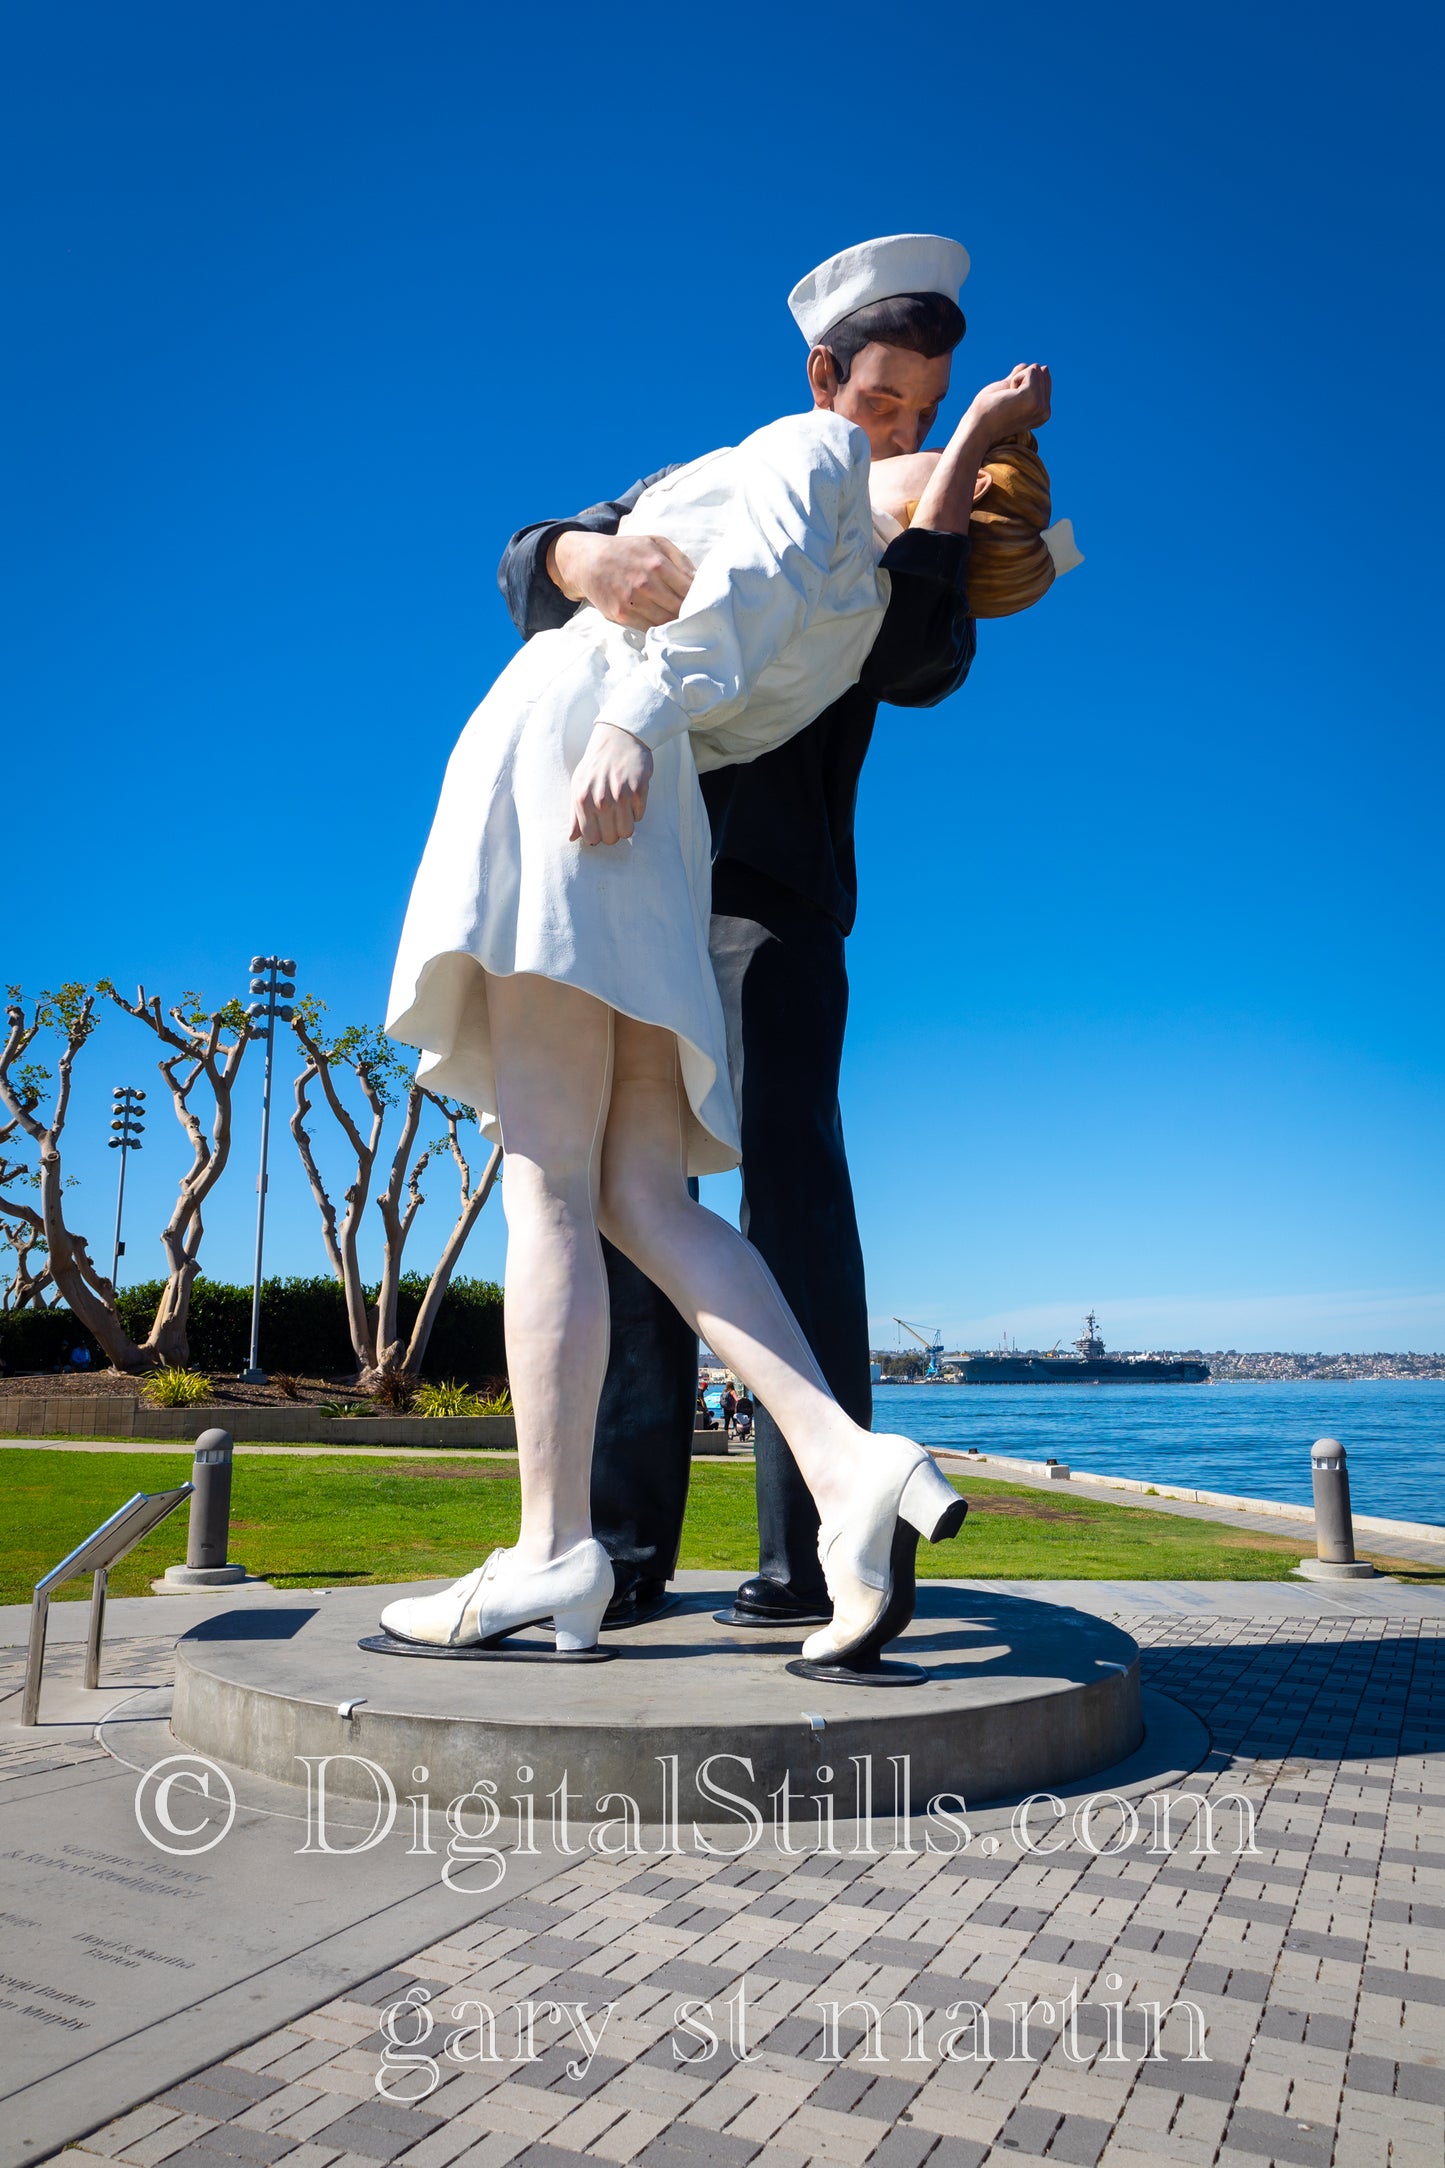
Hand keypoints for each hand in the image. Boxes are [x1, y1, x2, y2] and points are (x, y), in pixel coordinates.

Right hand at [549, 531, 695, 628]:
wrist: (589, 560)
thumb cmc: (628, 550)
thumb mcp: (655, 542)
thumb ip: (680, 560)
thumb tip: (699, 581)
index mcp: (657, 564)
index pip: (689, 590)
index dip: (700, 598)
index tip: (704, 602)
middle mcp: (645, 584)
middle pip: (679, 608)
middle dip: (689, 613)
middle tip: (697, 616)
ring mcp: (632, 601)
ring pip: (665, 621)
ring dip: (675, 624)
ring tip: (682, 622)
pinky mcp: (621, 614)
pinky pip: (648, 628)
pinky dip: (658, 629)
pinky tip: (664, 626)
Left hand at [569, 723, 653, 844]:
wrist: (618, 738)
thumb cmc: (595, 764)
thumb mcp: (578, 786)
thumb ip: (574, 814)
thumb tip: (571, 839)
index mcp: (583, 800)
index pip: (592, 838)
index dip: (598, 836)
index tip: (601, 827)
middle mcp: (601, 800)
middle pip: (611, 838)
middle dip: (613, 832)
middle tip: (614, 817)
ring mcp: (621, 796)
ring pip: (627, 831)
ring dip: (626, 824)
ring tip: (623, 810)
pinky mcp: (639, 790)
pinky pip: (640, 816)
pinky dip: (637, 810)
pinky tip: (632, 796)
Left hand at [968, 362, 1051, 437]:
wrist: (978, 427)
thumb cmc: (988, 411)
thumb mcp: (1010, 391)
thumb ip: (1023, 381)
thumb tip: (1039, 367)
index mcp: (1042, 413)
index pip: (1043, 380)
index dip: (1022, 382)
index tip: (1010, 400)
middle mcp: (1045, 412)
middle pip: (1041, 372)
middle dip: (1021, 379)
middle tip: (1008, 399)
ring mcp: (1040, 406)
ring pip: (1037, 370)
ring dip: (1016, 379)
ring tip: (1008, 398)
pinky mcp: (1033, 397)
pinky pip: (1030, 370)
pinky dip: (1014, 378)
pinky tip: (1008, 395)